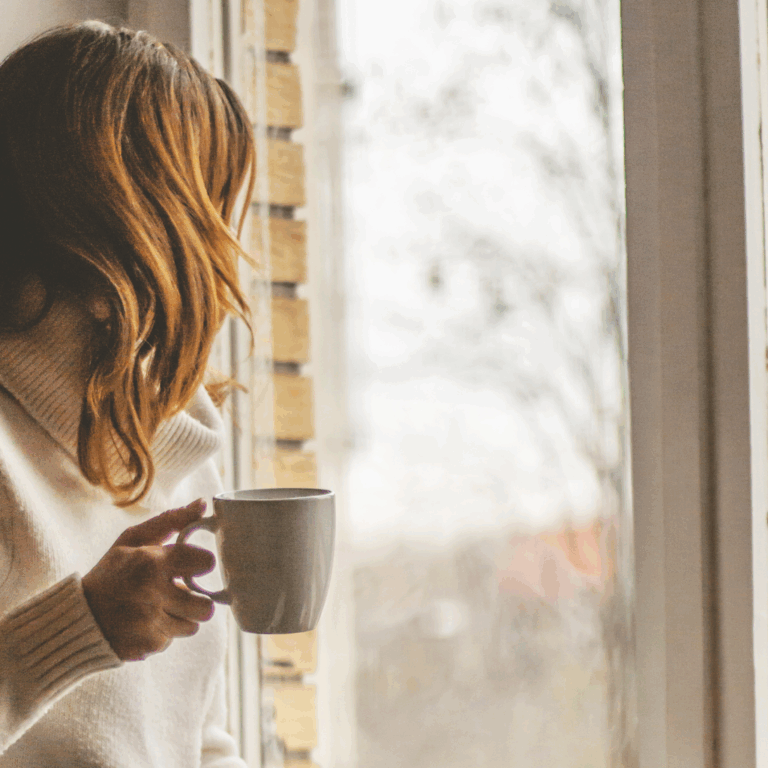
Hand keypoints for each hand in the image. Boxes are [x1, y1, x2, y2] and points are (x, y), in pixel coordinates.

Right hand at [81, 498, 215, 661]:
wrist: (78, 618)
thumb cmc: (110, 573)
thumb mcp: (132, 540)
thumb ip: (171, 521)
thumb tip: (203, 503)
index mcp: (151, 563)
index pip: (206, 562)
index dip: (202, 563)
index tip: (193, 565)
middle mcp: (153, 595)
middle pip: (206, 605)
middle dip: (196, 599)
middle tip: (178, 592)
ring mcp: (150, 624)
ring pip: (194, 625)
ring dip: (182, 617)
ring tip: (160, 607)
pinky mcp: (147, 646)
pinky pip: (173, 639)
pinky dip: (164, 632)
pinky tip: (145, 623)